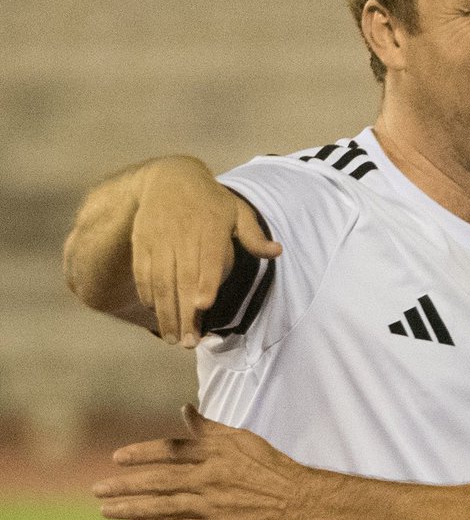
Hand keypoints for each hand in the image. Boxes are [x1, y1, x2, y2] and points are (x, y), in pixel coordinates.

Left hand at [94, 405, 311, 519]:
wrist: (301, 500)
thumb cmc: (274, 467)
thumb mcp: (243, 439)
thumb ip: (210, 429)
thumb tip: (185, 410)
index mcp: (216, 452)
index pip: (170, 450)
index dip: (141, 454)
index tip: (117, 458)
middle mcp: (209, 477)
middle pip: (158, 480)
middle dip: (125, 485)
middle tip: (98, 489)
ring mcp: (212, 504)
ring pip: (163, 506)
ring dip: (131, 508)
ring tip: (106, 510)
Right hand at [128, 157, 280, 346]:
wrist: (169, 178)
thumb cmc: (211, 201)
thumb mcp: (237, 211)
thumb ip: (254, 235)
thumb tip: (277, 251)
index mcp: (210, 229)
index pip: (207, 259)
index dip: (204, 282)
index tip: (204, 304)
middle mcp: (182, 236)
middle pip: (182, 278)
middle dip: (184, 312)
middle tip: (190, 342)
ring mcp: (159, 240)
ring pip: (160, 280)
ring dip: (165, 311)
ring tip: (173, 338)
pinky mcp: (142, 243)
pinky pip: (143, 272)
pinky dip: (147, 293)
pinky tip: (154, 312)